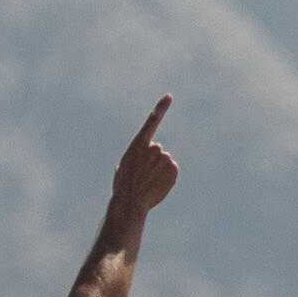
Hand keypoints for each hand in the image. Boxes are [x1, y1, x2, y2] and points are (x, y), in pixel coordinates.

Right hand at [112, 96, 177, 219]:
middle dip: (151, 160)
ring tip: (147, 180)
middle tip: (141, 173)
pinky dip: (165, 176)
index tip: (169, 96)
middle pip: (156, 150)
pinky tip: (156, 184)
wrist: (130, 201)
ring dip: (158, 169)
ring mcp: (165, 158)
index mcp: (138, 144)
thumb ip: (140, 156)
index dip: (161, 108)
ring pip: (164, 161)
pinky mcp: (174, 169)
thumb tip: (151, 160)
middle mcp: (154, 147)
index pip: (152, 121)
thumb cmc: (123, 184)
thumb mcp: (126, 164)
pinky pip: (171, 170)